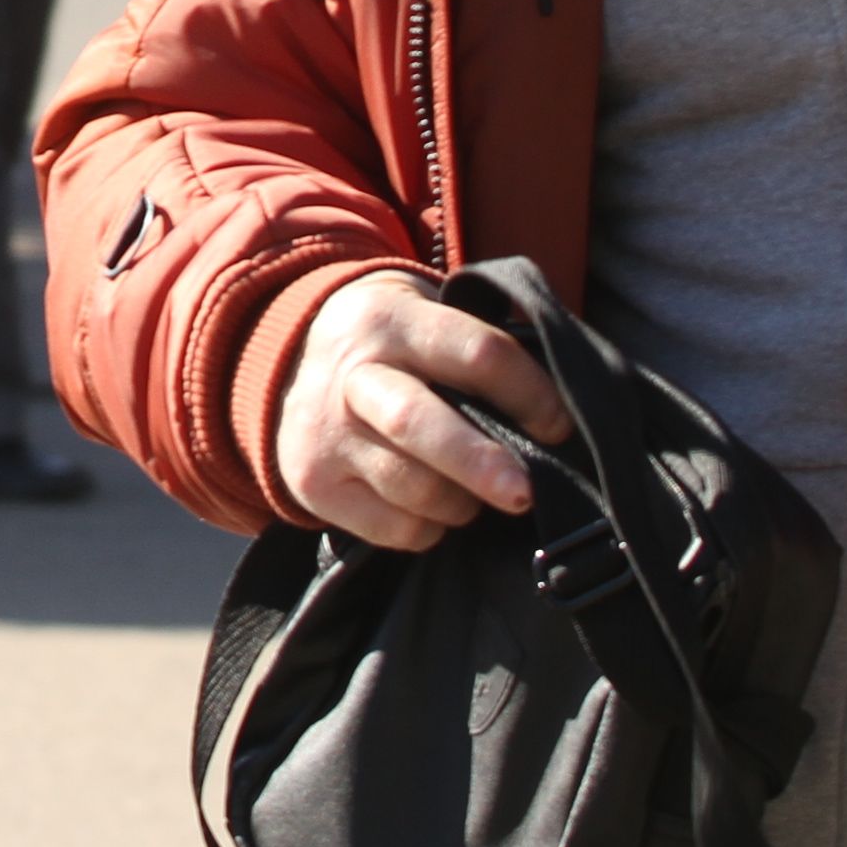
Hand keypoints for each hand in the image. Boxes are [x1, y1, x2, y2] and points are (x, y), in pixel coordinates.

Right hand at [273, 266, 571, 548]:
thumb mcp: (424, 317)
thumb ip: (483, 351)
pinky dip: (428, 527)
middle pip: (418, 422)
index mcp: (392, 321)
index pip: (475, 352)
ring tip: (473, 492)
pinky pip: (393, 529)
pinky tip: (428, 505)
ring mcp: (327, 434)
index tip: (559, 425)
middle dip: (480, 463)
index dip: (528, 392)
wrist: (281, 360)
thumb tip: (565, 407)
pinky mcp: (314, 485)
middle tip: (524, 493)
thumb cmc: (391, 346)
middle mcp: (351, 375)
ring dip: (461, 502)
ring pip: (411, 486)